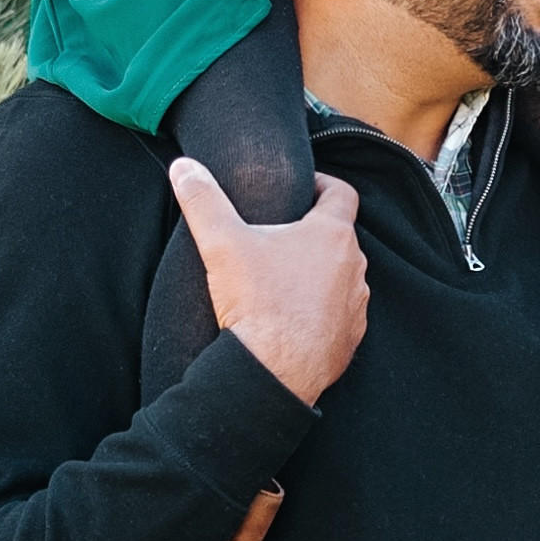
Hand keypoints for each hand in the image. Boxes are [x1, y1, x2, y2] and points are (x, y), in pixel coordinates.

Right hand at [165, 157, 366, 407]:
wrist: (272, 372)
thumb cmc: (256, 303)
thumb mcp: (221, 243)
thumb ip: (202, 200)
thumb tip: (184, 168)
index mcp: (331, 235)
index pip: (341, 193)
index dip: (322, 184)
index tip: (303, 188)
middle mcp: (354, 266)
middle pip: (339, 236)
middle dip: (312, 232)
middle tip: (280, 235)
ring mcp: (356, 304)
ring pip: (341, 276)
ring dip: (319, 272)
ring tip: (283, 277)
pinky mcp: (351, 336)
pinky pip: (340, 312)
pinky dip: (321, 308)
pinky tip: (292, 314)